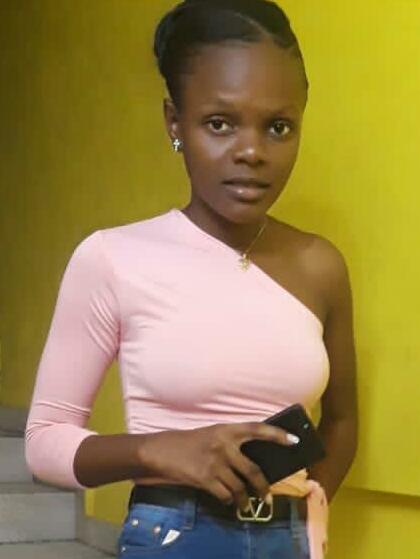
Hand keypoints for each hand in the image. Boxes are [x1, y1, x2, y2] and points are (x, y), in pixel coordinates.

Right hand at [137, 422, 298, 509]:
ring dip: (245, 499)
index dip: (278, 435)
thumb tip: (255, 459)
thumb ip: (232, 443)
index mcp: (227, 429)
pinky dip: (228, 501)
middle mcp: (224, 444)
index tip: (295, 441)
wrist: (162, 450)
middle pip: (253, 470)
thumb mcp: (213, 434)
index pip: (258, 429)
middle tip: (267, 497)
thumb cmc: (190, 442)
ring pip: (240, 487)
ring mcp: (215, 462)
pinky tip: (226, 500)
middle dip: (264, 488)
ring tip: (246, 504)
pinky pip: (225, 495)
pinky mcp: (205, 478)